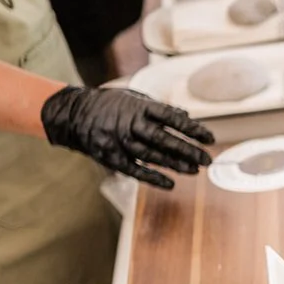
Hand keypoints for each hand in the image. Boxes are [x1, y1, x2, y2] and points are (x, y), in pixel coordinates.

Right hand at [41, 87, 213, 189]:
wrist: (74, 114)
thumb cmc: (112, 106)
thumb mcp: (134, 99)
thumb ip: (160, 109)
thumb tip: (187, 117)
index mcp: (139, 107)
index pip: (172, 118)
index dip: (193, 129)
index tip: (210, 138)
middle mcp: (130, 124)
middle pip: (164, 140)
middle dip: (188, 151)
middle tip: (207, 160)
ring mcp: (119, 141)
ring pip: (152, 156)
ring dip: (176, 165)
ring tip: (194, 171)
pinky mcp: (111, 156)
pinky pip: (135, 170)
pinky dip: (153, 178)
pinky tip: (170, 184)